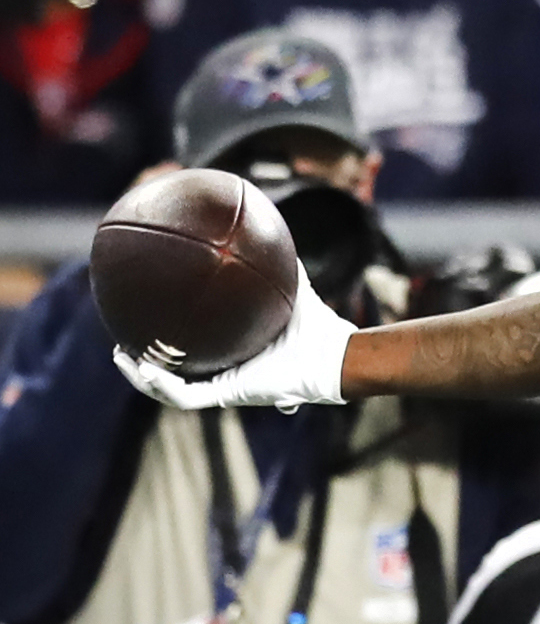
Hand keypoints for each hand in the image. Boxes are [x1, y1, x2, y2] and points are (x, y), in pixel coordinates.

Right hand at [112, 262, 354, 411]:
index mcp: (236, 354)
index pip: (196, 351)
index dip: (169, 344)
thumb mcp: (291, 286)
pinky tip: (143, 367)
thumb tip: (266, 228)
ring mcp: (227, 387)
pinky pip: (185, 395)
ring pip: (171, 391)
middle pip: (175, 374)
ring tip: (122, 358)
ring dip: (142, 377)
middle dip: (145, 365)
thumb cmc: (318, 325)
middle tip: (122, 346)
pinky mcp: (230, 395)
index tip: (147, 324)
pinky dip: (161, 385)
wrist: (333, 355)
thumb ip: (279, 262)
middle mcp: (228, 373)